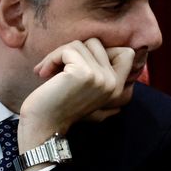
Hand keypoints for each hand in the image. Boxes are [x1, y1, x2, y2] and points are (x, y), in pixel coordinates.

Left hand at [18, 39, 134, 152]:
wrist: (43, 127)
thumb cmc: (58, 107)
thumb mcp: (87, 91)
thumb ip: (99, 74)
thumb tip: (104, 49)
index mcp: (117, 87)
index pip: (127, 53)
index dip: (103, 50)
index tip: (80, 62)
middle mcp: (112, 82)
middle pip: (96, 43)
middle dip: (72, 51)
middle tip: (57, 67)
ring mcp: (100, 77)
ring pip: (79, 44)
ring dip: (57, 55)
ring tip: (48, 72)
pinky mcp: (84, 73)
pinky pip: (67, 50)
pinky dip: (51, 58)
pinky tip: (44, 73)